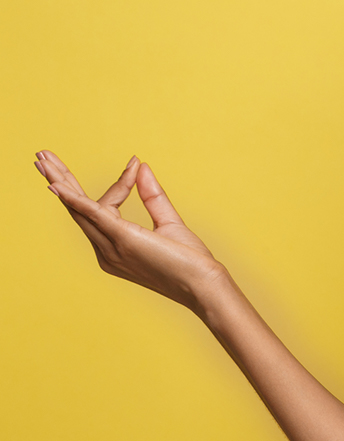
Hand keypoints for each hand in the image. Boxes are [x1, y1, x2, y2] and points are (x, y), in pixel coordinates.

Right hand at [35, 151, 225, 312]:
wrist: (203, 284)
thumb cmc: (189, 261)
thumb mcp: (169, 222)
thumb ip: (152, 196)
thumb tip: (142, 167)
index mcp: (114, 247)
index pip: (104, 207)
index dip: (120, 183)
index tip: (136, 163)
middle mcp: (106, 250)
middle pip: (76, 209)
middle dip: (59, 181)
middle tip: (43, 156)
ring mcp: (112, 248)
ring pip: (79, 209)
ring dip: (60, 182)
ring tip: (44, 159)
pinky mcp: (124, 240)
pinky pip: (95, 216)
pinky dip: (76, 200)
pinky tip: (59, 187)